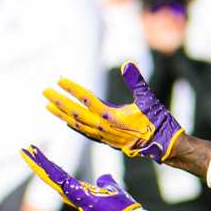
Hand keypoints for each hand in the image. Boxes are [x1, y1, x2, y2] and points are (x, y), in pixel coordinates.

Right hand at [20, 146, 142, 210]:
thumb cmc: (119, 206)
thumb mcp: (110, 188)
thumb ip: (104, 182)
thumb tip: (104, 178)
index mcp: (78, 191)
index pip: (59, 177)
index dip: (48, 167)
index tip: (38, 157)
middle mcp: (72, 193)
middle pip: (51, 175)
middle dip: (37, 163)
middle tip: (25, 151)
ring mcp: (74, 195)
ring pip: (52, 177)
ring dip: (39, 164)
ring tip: (27, 153)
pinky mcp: (78, 196)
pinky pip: (61, 182)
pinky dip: (51, 173)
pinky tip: (41, 164)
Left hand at [45, 63, 185, 163]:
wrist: (166, 147)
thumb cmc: (159, 122)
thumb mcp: (149, 99)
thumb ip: (137, 81)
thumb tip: (127, 63)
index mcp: (112, 116)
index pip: (86, 99)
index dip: (72, 89)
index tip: (59, 80)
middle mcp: (104, 128)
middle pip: (75, 113)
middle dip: (59, 102)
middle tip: (44, 92)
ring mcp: (104, 137)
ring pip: (77, 124)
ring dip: (62, 114)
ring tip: (48, 106)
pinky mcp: (108, 142)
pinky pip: (86, 133)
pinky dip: (75, 126)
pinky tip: (67, 121)